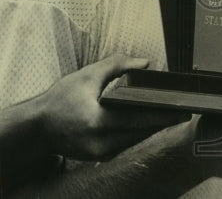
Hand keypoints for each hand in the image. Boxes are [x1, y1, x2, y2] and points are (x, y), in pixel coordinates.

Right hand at [38, 55, 189, 160]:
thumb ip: (117, 65)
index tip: (182, 110)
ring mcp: (99, 154)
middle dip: (163, 121)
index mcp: (97, 122)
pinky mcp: (99, 157)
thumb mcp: (87, 75)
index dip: (163, 114)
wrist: (37, 128)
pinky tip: (150, 123)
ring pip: (135, 140)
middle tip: (183, 111)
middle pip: (141, 132)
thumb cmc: (60, 100)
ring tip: (172, 115)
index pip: (138, 118)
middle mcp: (99, 143)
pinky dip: (137, 133)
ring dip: (152, 128)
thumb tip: (145, 63)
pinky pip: (125, 145)